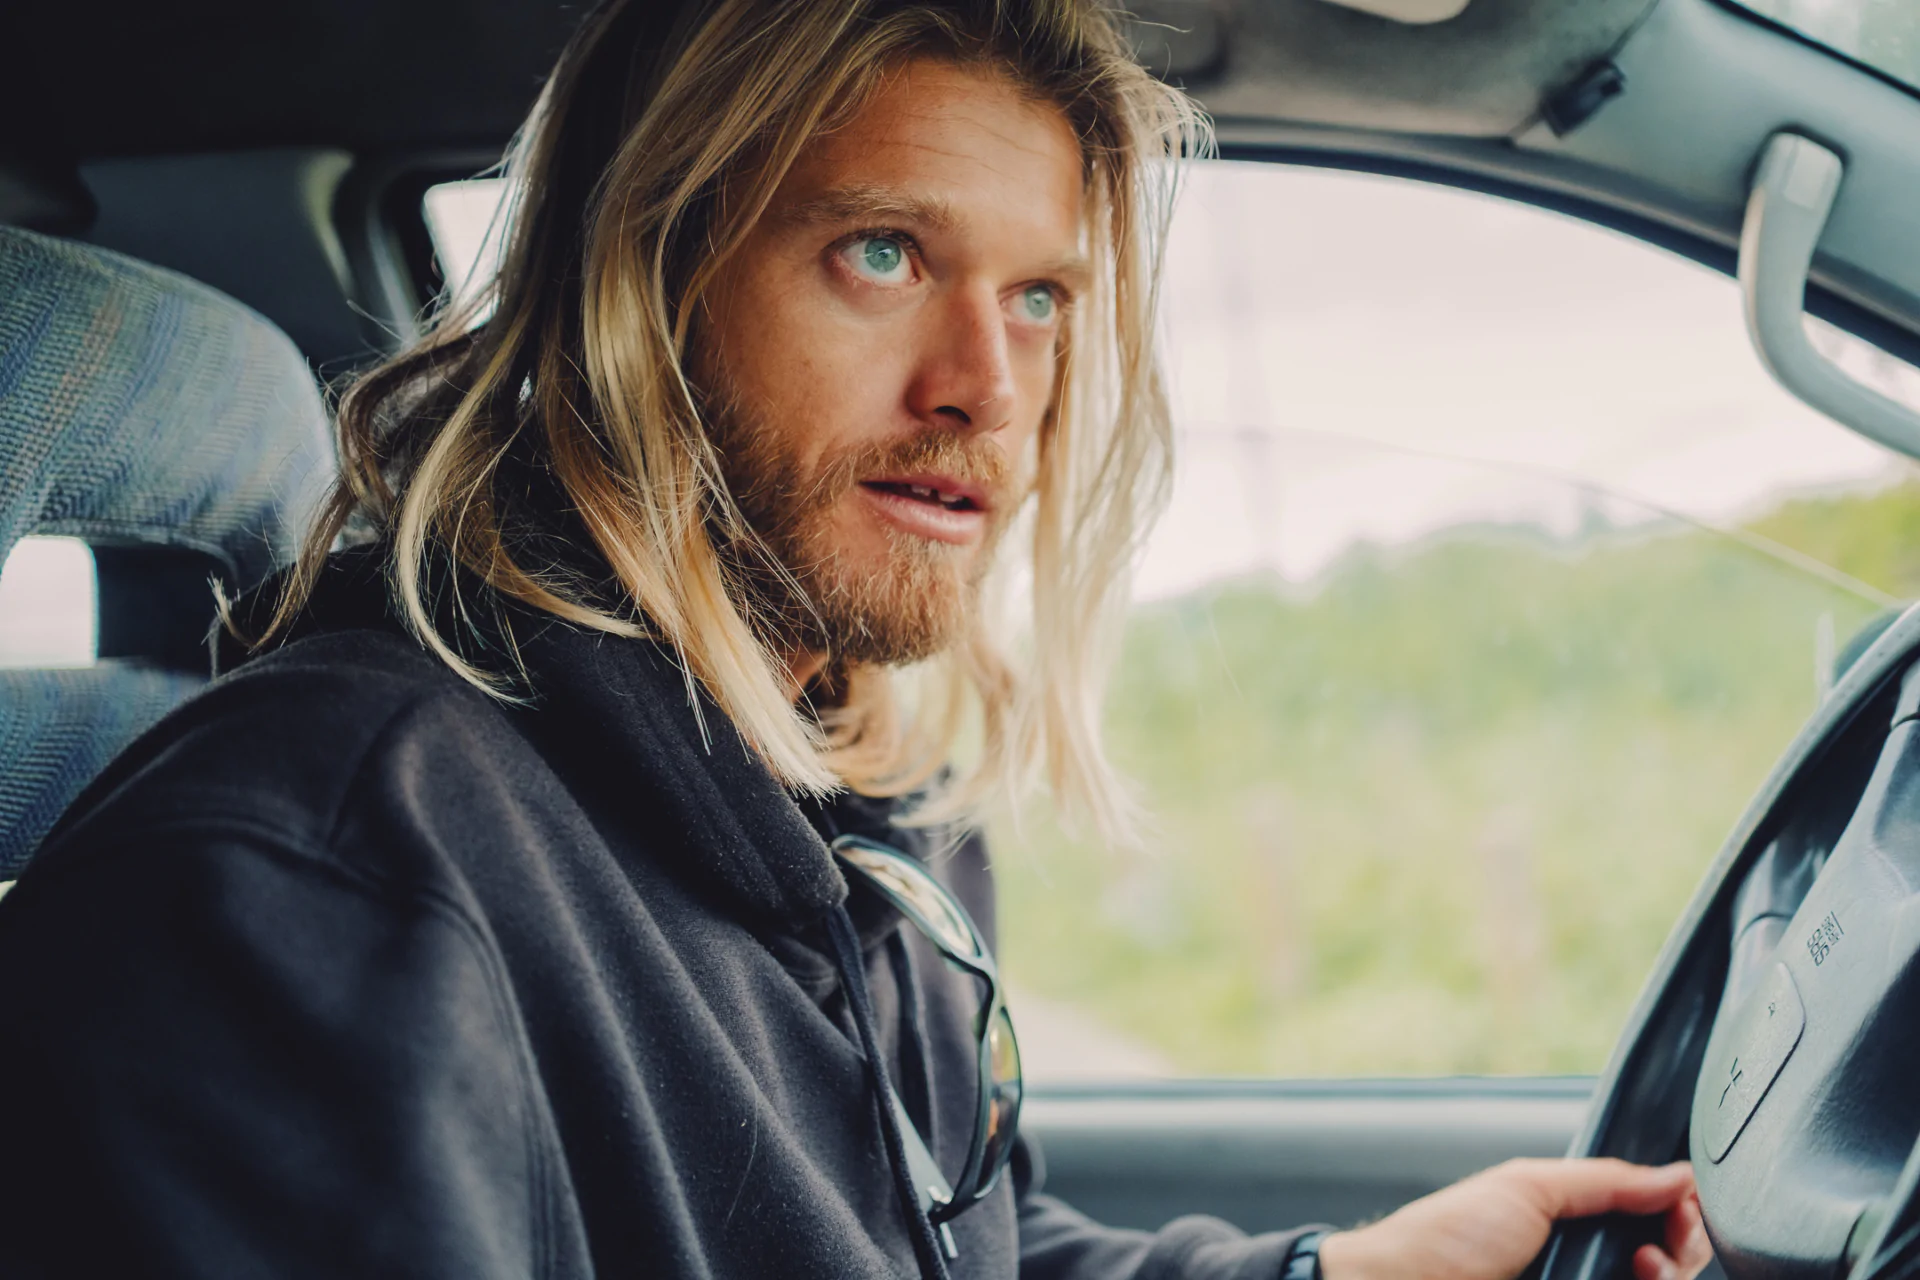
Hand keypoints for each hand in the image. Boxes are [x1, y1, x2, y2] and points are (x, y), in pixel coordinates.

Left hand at [1316, 1158, 1710, 1279]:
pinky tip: (1636, 1279)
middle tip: (1660, 1250)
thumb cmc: (1447, 1237)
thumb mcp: (1527, 1188)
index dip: (1678, 1216)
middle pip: (1663, 1262)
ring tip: (1644, 1269)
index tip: (1682, 1212)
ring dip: (1666, 1275)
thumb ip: (1603, 1180)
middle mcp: (1582, 1260)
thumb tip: (1674, 1175)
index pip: (1649, 1219)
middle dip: (1679, 1249)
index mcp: (1571, 1220)